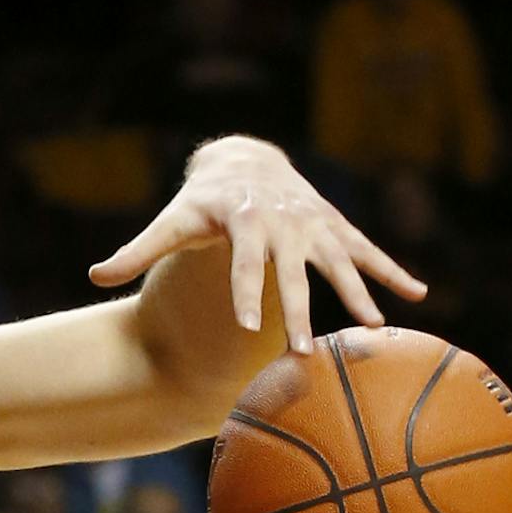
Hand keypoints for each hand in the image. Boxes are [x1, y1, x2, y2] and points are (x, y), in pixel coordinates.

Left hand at [88, 135, 426, 354]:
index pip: (244, 266)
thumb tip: (93, 275)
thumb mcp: (172, 221)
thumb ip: (136, 250)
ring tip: (374, 329)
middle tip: (304, 351)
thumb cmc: (202, 201)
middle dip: (299, 312)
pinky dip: (393, 272)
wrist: (245, 161)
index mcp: (244, 223)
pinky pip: (368, 251)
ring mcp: (315, 225)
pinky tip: (418, 296)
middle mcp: (285, 224)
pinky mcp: (335, 227)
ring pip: (340, 264)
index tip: (243, 328)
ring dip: (358, 295)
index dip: (243, 296)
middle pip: (293, 275)